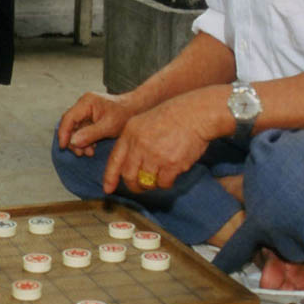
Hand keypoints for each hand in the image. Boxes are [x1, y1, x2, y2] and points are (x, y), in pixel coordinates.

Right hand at [57, 91, 131, 156]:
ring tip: (89, 152)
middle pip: (70, 124)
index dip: (63, 133)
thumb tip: (73, 141)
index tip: (63, 146)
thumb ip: (90, 133)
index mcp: (86, 102)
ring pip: (76, 129)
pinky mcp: (91, 118)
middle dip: (73, 140)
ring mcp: (87, 111)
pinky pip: (83, 130)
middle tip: (81, 153)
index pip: (68, 118)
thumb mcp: (108, 126)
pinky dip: (85, 140)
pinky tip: (92, 148)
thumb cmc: (124, 114)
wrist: (136, 109)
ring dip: (80, 142)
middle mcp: (84, 105)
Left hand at [102, 89, 224, 194]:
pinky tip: (172, 172)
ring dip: (152, 183)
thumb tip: (128, 165)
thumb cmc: (173, 117)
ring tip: (160, 174)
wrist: (196, 114)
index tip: (108, 189)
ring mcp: (155, 156)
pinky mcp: (171, 165)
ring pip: (146, 182)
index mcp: (130, 133)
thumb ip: (134, 141)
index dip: (110, 177)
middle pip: (129, 176)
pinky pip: (164, 183)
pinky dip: (167, 182)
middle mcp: (139, 145)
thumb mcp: (144, 121)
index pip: (115, 159)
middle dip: (134, 185)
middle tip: (140, 186)